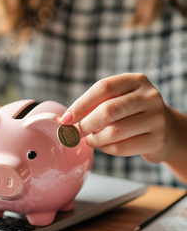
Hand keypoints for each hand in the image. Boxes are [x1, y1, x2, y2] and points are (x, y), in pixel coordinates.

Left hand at [60, 73, 174, 163]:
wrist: (165, 130)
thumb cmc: (132, 114)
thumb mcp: (118, 101)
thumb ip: (95, 105)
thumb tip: (64, 120)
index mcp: (136, 81)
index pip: (104, 87)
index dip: (81, 104)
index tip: (65, 119)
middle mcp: (149, 96)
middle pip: (109, 110)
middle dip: (86, 124)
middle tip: (74, 133)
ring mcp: (156, 118)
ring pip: (115, 131)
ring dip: (95, 139)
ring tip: (91, 140)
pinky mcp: (157, 140)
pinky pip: (122, 147)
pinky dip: (107, 149)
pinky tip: (105, 146)